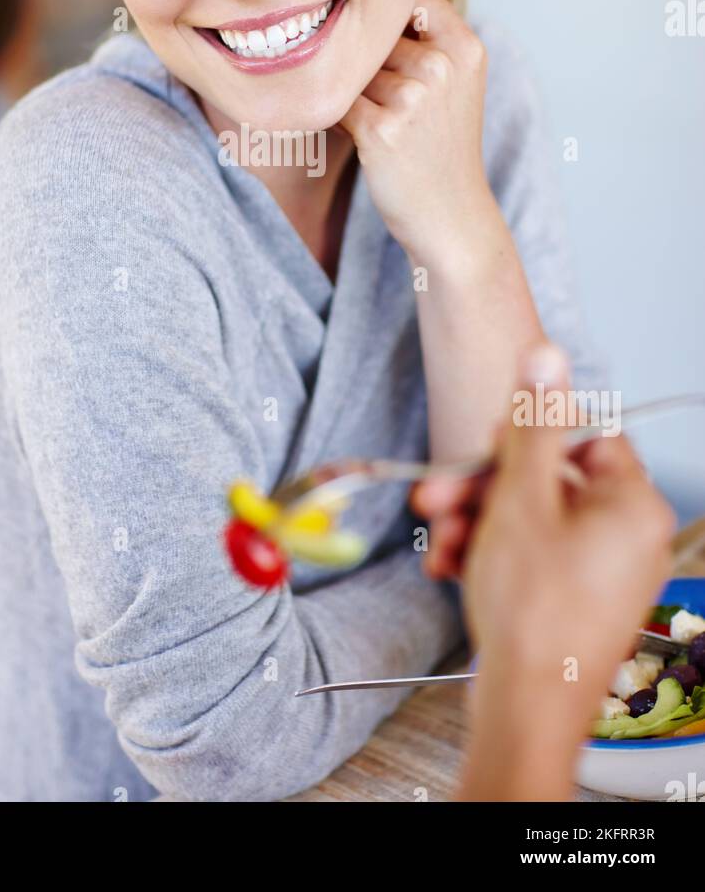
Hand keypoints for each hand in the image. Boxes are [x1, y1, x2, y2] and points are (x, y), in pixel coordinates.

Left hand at [336, 0, 493, 264]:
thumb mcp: (453, 81)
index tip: (369, 23)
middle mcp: (443, 65)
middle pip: (370, 34)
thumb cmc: (441, 144)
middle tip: (380, 96)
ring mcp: (414, 97)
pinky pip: (336, 103)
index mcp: (465, 46)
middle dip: (363, 61)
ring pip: (350, 69)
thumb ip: (420, 35)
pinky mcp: (383, 129)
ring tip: (374, 119)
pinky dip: (339, 116)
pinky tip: (361, 136)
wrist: (451, 216)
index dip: (379, 5)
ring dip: (348, 90)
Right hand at [414, 342, 676, 798]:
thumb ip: (533, 423)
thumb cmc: (532, 610)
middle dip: (481, 486)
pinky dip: (488, 553)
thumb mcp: (523, 497)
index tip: (486, 446)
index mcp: (632, 503)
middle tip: (433, 494)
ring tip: (437, 539)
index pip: (585, 435)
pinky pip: (530, 554)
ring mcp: (601, 570)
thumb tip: (548, 355)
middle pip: (549, 480)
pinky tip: (448, 566)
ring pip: (530, 518)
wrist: (525, 709)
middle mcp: (626, 534)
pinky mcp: (573, 598)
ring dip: (474, 521)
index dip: (528, 435)